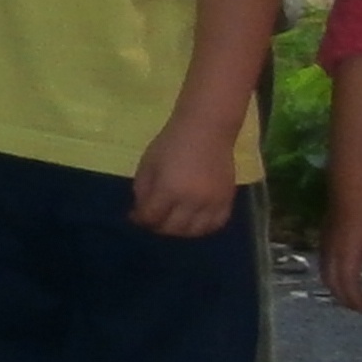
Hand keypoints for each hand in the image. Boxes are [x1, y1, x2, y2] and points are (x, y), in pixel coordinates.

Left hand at [128, 119, 242, 239]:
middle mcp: (192, 201)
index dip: (139, 219)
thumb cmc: (172, 142)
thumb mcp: (148, 163)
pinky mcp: (227, 200)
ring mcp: (212, 202)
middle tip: (153, 220)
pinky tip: (194, 223)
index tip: (134, 216)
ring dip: (180, 231)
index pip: (152, 217)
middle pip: (172, 228)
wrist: (207, 130)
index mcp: (169, 190)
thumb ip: (142, 189)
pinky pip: (216, 224)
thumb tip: (140, 211)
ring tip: (172, 223)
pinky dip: (203, 228)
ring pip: (195, 231)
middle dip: (158, 227)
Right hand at [314, 187, 361, 315]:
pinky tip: (342, 271)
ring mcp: (325, 243)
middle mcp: (331, 252)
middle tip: (357, 306)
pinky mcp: (324, 236)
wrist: (350, 186)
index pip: (347, 284)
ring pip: (325, 272)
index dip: (355, 299)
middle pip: (331, 282)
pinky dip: (332, 274)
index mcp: (346, 255)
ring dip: (336, 286)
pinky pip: (324, 262)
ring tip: (348, 293)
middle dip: (343, 297)